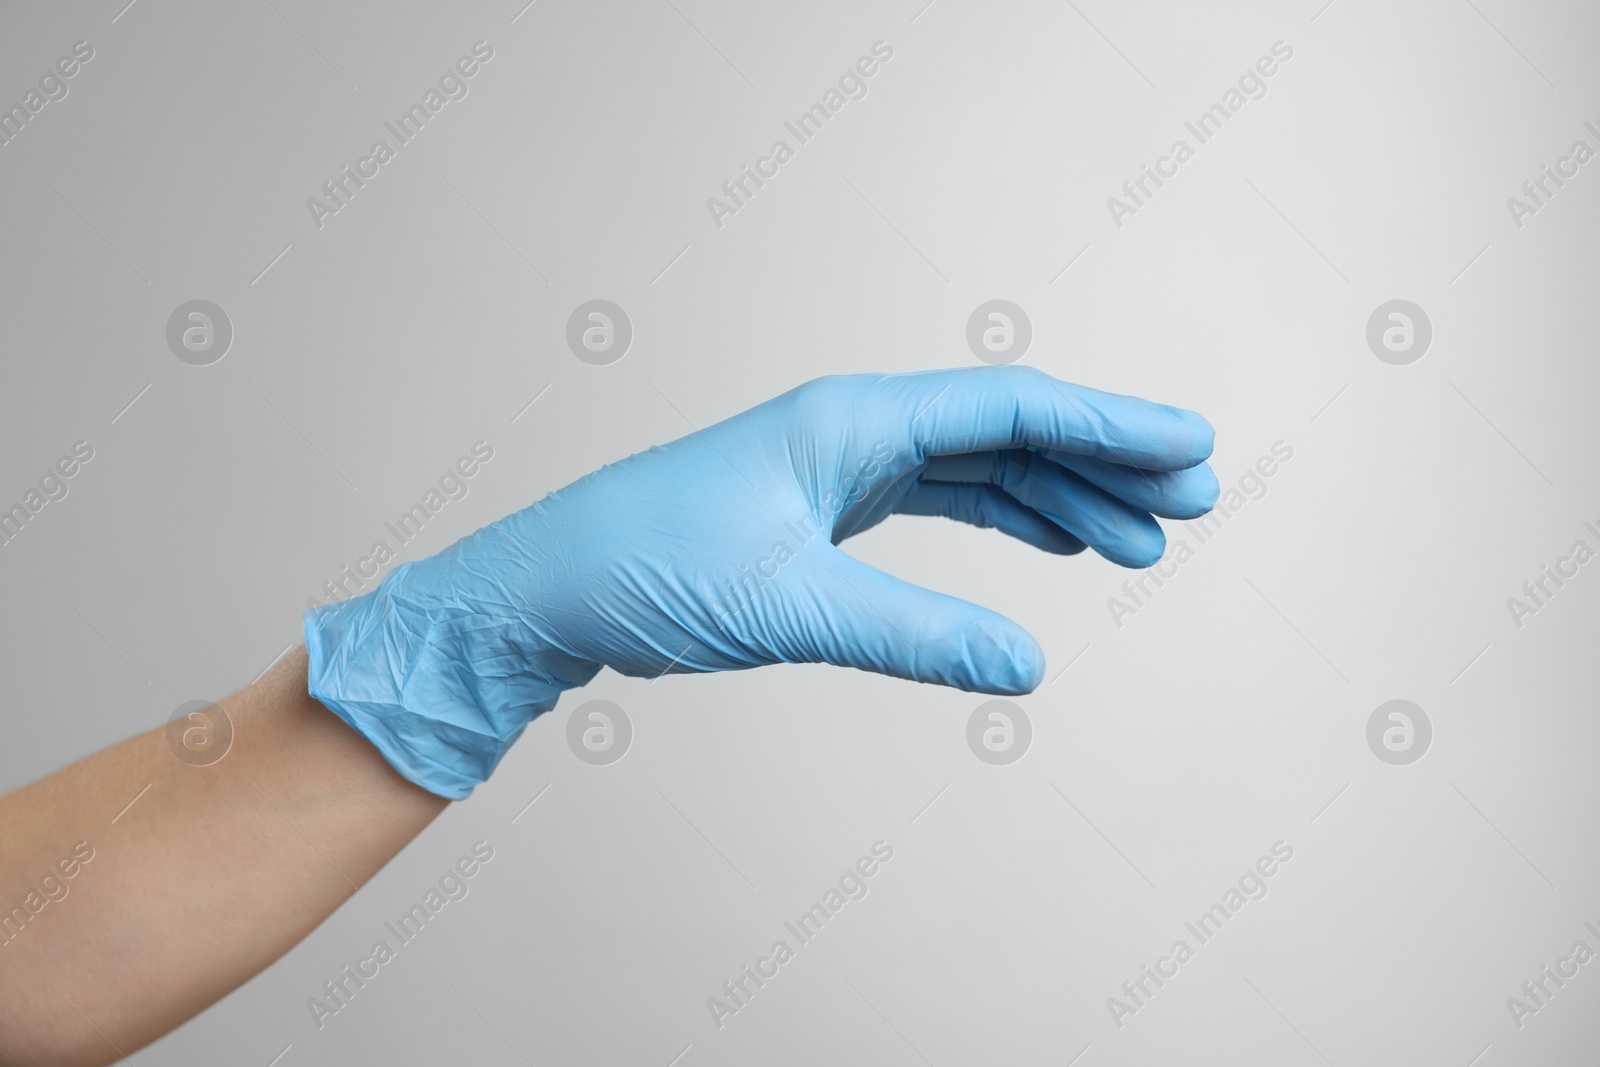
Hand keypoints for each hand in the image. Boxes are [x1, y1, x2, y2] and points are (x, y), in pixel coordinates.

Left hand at [306, 367, 1216, 797]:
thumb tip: (1029, 667)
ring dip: (1061, 501)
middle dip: (1104, 463)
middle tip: (1193, 501)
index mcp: (852, 421)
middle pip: (1010, 431)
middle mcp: (854, 430)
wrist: (545, 590)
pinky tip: (1048, 545)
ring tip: (1142, 543)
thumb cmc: (644, 571)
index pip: (1010, 409)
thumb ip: (912, 637)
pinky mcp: (824, 514)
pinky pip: (940, 504)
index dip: (1110, 426)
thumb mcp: (787, 608)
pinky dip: (1003, 523)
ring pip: (979, 471)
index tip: (1190, 446)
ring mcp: (840, 468)